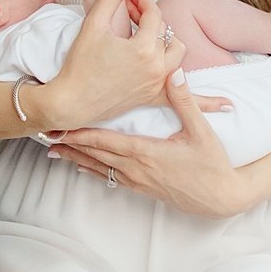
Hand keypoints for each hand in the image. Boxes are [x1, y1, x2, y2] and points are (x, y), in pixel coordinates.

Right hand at [42, 0, 226, 129]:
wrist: (69, 103)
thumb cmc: (78, 64)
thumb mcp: (93, 23)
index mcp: (144, 49)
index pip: (152, 13)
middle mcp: (157, 68)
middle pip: (165, 31)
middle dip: (149, 17)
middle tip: (128, 12)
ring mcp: (157, 85)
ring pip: (176, 55)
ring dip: (167, 41)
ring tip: (148, 34)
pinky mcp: (152, 99)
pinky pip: (187, 100)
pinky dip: (207, 102)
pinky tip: (227, 105)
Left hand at [55, 66, 252, 218]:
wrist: (223, 198)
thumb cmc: (213, 165)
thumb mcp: (201, 131)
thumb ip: (185, 101)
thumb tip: (174, 73)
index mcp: (147, 152)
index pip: (106, 142)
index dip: (81, 134)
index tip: (61, 127)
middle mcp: (137, 169)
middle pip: (96, 156)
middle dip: (71, 146)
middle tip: (47, 138)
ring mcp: (139, 182)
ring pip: (101, 169)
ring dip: (78, 160)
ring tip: (56, 153)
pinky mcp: (145, 189)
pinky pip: (112, 178)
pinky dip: (95, 171)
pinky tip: (85, 169)